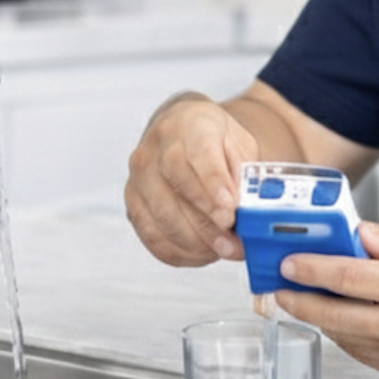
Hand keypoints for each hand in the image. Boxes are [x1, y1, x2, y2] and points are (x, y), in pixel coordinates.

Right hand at [124, 94, 259, 266]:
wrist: (181, 131)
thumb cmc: (213, 140)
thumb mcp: (238, 145)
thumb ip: (242, 175)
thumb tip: (246, 212)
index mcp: (188, 125)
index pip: (197, 155)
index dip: (213, 185)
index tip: (229, 210)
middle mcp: (155, 149)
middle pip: (176, 190)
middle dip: (207, 223)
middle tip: (233, 243)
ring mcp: (138, 177)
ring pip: (161, 217)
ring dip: (195, 242)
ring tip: (223, 250)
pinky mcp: (133, 204)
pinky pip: (152, 236)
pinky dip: (179, 251)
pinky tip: (202, 252)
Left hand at [272, 222, 378, 378]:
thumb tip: (354, 232)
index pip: (350, 277)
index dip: (312, 270)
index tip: (289, 264)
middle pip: (338, 316)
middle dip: (302, 302)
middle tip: (281, 290)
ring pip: (348, 339)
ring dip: (325, 321)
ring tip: (311, 302)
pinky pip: (366, 357)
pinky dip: (352, 338)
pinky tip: (349, 322)